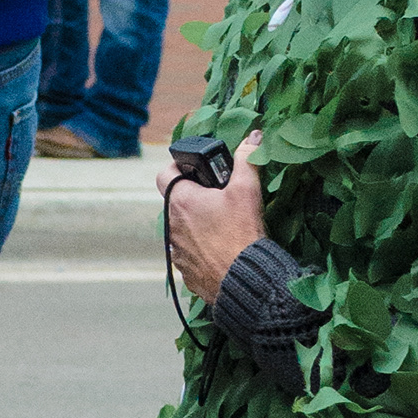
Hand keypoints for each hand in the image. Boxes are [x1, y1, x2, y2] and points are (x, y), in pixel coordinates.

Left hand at [157, 130, 266, 303]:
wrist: (244, 280)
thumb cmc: (241, 233)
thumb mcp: (247, 190)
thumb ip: (246, 159)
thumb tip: (252, 137)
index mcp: (181, 201)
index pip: (164, 173)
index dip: (178, 168)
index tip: (195, 171)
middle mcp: (172, 226)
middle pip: (177, 203)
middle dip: (195, 199)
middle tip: (218, 199)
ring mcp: (177, 251)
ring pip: (182, 230)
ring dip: (196, 226)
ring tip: (222, 227)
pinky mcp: (185, 272)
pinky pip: (190, 255)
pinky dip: (201, 250)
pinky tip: (222, 250)